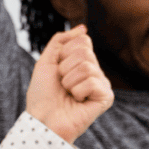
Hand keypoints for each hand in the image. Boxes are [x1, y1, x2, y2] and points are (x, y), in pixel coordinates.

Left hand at [25, 26, 113, 142]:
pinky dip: (78, 91)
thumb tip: (83, 28)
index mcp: (83, 63)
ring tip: (68, 95)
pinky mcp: (106, 97)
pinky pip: (92, 81)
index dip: (64, 54)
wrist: (42, 120)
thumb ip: (61, 40)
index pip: (83, 41)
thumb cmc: (42, 95)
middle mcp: (95, 72)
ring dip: (69, 81)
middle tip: (62, 85)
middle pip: (85, 51)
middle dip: (65, 67)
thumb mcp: (47, 61)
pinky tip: (77, 102)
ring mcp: (102, 85)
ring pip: (87, 66)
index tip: (57, 72)